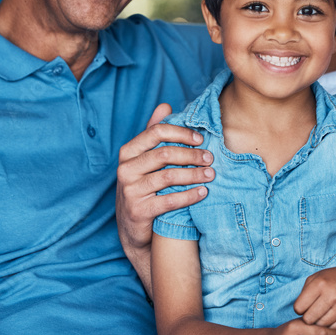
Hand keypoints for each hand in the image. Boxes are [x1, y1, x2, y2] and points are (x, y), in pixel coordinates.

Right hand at [115, 104, 214, 252]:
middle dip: (192, 155)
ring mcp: (130, 191)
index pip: (156, 132)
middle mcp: (125, 169)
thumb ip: (153, 133)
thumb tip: (166, 105)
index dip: (181, 133)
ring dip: (194, 175)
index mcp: (127, 152)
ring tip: (211, 175)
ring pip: (169, 177)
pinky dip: (190, 195)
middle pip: (164, 154)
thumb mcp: (144, 160)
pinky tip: (203, 193)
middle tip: (210, 158)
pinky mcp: (139, 211)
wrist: (132, 229)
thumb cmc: (142, 187)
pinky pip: (169, 200)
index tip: (201, 139)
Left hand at [294, 264, 335, 329]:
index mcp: (320, 284)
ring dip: (319, 323)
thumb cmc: (335, 279)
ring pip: (320, 326)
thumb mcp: (317, 277)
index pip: (299, 307)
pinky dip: (330, 326)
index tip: (305, 305)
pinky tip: (331, 318)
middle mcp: (331, 295)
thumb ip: (305, 292)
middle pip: (308, 319)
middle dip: (308, 317)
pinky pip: (332, 330)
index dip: (300, 308)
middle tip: (313, 312)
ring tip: (322, 315)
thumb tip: (298, 311)